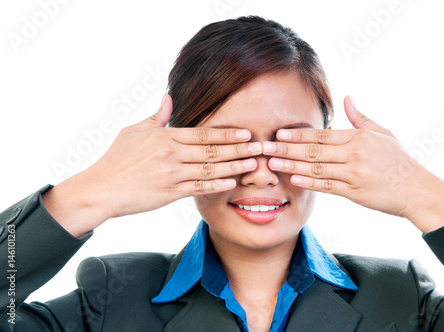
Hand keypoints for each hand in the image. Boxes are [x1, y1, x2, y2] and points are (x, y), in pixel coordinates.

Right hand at [43, 94, 260, 236]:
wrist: (100, 189)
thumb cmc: (116, 159)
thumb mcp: (133, 131)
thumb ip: (156, 117)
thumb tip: (169, 98)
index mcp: (164, 137)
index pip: (203, 134)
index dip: (227, 133)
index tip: (246, 132)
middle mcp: (171, 154)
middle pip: (212, 150)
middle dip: (239, 148)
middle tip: (261, 146)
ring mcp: (171, 174)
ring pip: (209, 169)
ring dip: (234, 166)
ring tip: (254, 164)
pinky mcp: (169, 193)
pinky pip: (198, 188)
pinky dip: (216, 185)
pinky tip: (232, 183)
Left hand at [262, 96, 443, 232]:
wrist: (417, 189)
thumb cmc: (399, 161)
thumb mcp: (383, 133)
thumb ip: (360, 117)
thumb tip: (347, 97)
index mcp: (359, 137)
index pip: (322, 135)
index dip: (299, 135)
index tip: (279, 133)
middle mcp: (355, 153)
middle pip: (314, 150)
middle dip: (287, 149)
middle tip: (266, 147)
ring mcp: (354, 173)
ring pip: (317, 168)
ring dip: (292, 166)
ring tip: (272, 164)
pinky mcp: (355, 192)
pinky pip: (328, 186)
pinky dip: (310, 183)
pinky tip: (294, 180)